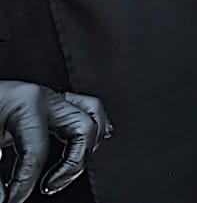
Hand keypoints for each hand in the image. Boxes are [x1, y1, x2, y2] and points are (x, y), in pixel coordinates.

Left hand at [0, 81, 111, 201]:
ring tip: (66, 172)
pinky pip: (86, 110)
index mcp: (26, 102)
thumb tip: (2, 195)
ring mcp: (51, 97)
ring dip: (87, 147)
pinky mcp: (49, 103)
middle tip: (46, 187)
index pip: (37, 151)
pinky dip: (93, 129)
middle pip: (82, 130)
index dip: (24, 184)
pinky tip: (89, 146)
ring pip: (92, 116)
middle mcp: (45, 97)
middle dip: (70, 165)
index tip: (13, 200)